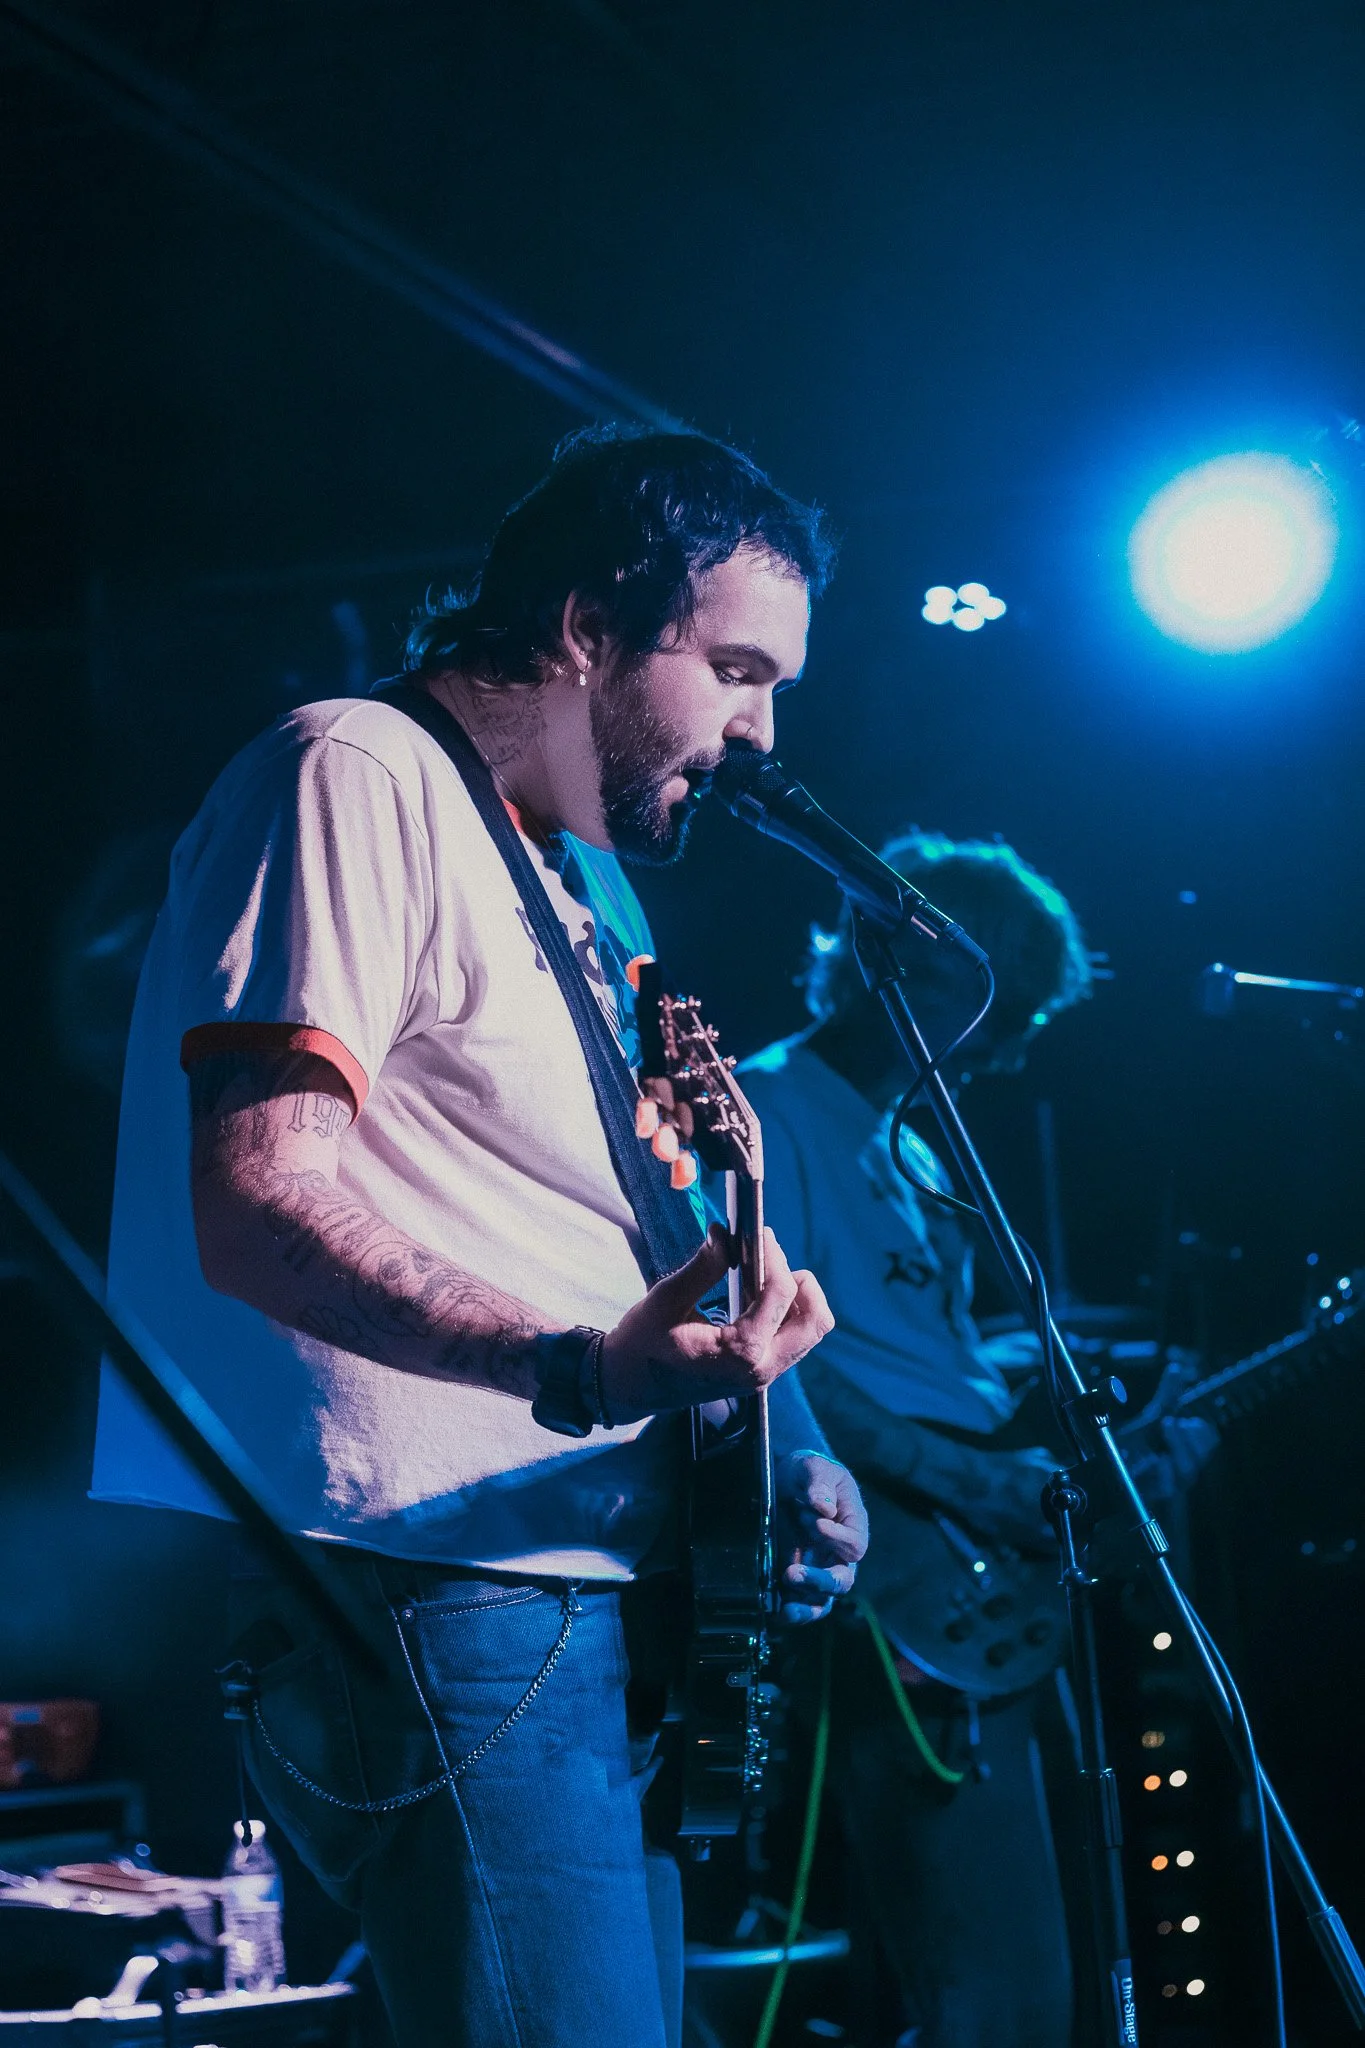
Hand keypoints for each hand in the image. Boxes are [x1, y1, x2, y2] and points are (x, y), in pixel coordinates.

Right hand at [600, 1224, 834, 1425]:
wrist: (628, 1386)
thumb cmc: (642, 1344)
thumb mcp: (667, 1300)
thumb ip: (703, 1267)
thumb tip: (726, 1234)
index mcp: (740, 1353)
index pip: (781, 1294)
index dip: (774, 1256)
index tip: (759, 1233)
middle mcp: (760, 1369)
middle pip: (815, 1322)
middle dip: (801, 1283)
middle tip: (770, 1260)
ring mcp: (762, 1374)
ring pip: (808, 1332)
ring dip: (795, 1298)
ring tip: (762, 1274)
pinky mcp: (758, 1372)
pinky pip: (791, 1339)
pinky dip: (784, 1312)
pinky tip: (755, 1293)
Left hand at [775, 1452, 868, 1624]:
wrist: (789, 1480)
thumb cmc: (809, 1472)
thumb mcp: (813, 1466)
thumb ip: (819, 1483)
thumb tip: (823, 1508)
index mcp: (853, 1525)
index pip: (855, 1544)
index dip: (836, 1539)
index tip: (814, 1522)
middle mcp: (840, 1553)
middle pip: (842, 1579)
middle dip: (819, 1580)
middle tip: (792, 1573)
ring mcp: (820, 1569)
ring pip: (823, 1600)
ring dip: (806, 1608)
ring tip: (786, 1610)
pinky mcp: (799, 1578)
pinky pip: (801, 1602)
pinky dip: (790, 1610)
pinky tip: (774, 1611)